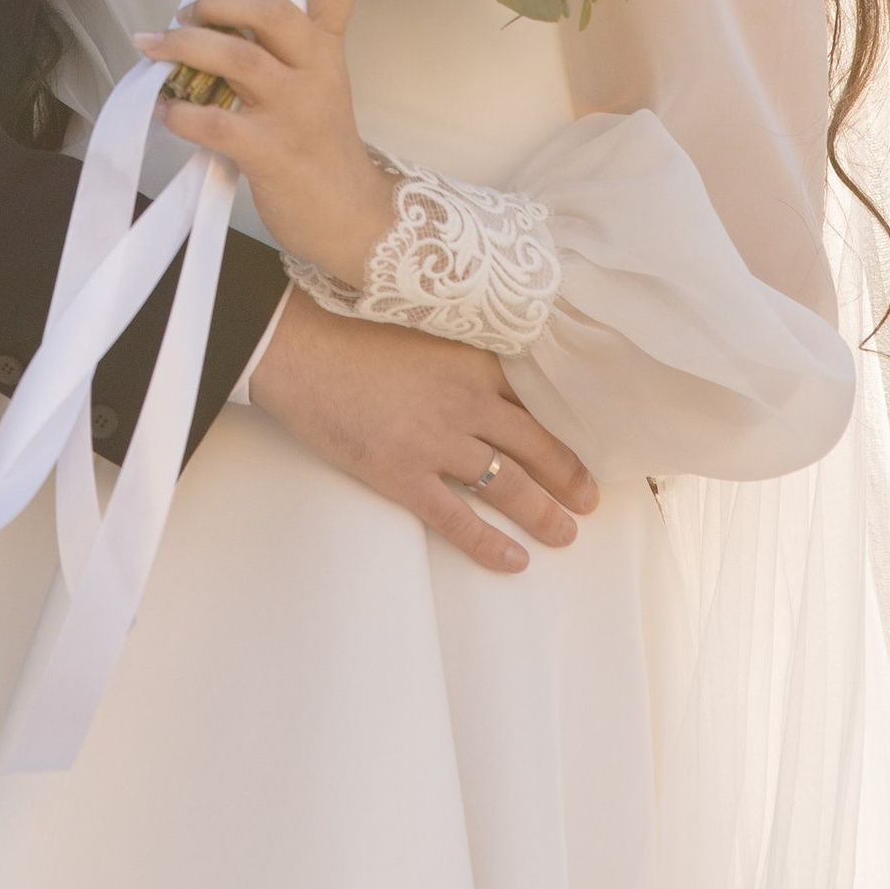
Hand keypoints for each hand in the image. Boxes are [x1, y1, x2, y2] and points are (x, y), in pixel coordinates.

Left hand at [141, 0, 396, 286]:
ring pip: (237, 58)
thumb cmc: (319, 149)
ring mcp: (295, 112)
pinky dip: (178, 113)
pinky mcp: (270, 154)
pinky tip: (164, 112)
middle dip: (216, 1)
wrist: (353, 220)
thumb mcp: (315, 87)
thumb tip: (204, 24)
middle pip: (271, 9)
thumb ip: (275, 53)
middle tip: (185, 13)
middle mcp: (316, 71)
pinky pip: (214, 122)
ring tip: (154, 48)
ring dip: (184, 46)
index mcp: (327, 48)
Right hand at [245, 284, 597, 572]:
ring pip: (507, 485)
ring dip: (542, 513)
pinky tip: (514, 560)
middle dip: (568, 475)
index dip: (563, 425)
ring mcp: (436, 442)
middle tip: (591, 498)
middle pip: (534, 444)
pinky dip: (489, 544)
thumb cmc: (350, 329)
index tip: (586, 442)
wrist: (299, 348)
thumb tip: (486, 374)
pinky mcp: (403, 475)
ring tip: (564, 533)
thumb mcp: (420, 327)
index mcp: (471, 361)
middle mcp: (465, 402)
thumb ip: (458, 351)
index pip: (533, 398)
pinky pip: (458, 518)